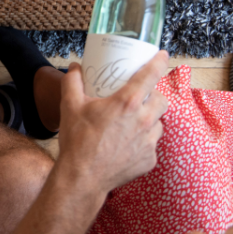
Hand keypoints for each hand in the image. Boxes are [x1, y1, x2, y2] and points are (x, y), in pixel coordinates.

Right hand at [56, 51, 169, 191]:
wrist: (82, 178)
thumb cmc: (77, 141)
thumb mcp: (70, 106)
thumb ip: (73, 82)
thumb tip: (76, 67)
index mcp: (128, 103)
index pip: (151, 75)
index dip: (159, 62)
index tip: (162, 55)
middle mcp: (144, 120)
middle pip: (162, 100)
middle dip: (154, 95)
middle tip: (140, 97)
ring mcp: (149, 142)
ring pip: (158, 123)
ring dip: (149, 119)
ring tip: (133, 122)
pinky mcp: (149, 160)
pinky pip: (151, 144)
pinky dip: (142, 141)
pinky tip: (127, 144)